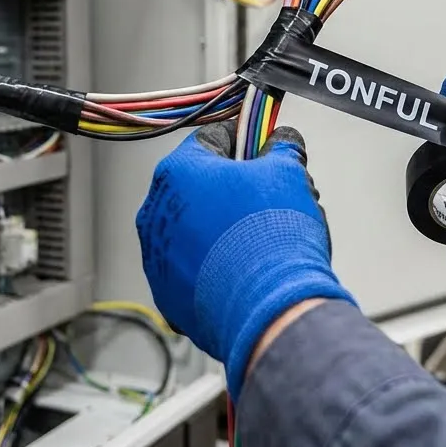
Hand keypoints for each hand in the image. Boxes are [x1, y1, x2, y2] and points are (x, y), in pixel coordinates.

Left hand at [135, 120, 353, 399]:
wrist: (269, 308)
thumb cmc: (270, 240)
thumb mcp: (288, 172)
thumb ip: (282, 147)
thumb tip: (282, 141)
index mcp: (178, 172)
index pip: (214, 138)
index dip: (247, 140)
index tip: (263, 148)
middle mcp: (156, 213)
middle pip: (203, 187)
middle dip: (237, 190)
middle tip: (270, 199)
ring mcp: (158, 258)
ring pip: (197, 231)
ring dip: (225, 230)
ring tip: (262, 241)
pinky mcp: (168, 296)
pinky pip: (196, 271)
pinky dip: (218, 268)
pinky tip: (248, 270)